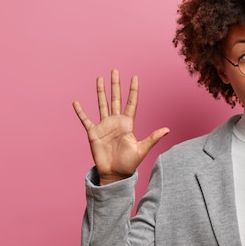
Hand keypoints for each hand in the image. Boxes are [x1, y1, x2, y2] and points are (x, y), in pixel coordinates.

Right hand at [72, 69, 169, 184]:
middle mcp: (116, 122)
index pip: (131, 103)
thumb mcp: (142, 150)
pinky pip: (85, 120)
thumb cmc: (129, 164)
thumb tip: (168, 129)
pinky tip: (76, 102)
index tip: (134, 76)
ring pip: (102, 104)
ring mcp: (104, 126)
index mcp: (128, 124)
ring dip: (100, 91)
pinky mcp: (93, 133)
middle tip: (115, 70)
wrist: (115, 174)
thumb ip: (153, 138)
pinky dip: (80, 112)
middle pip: (116, 99)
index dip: (132, 90)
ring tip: (99, 78)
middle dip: (115, 84)